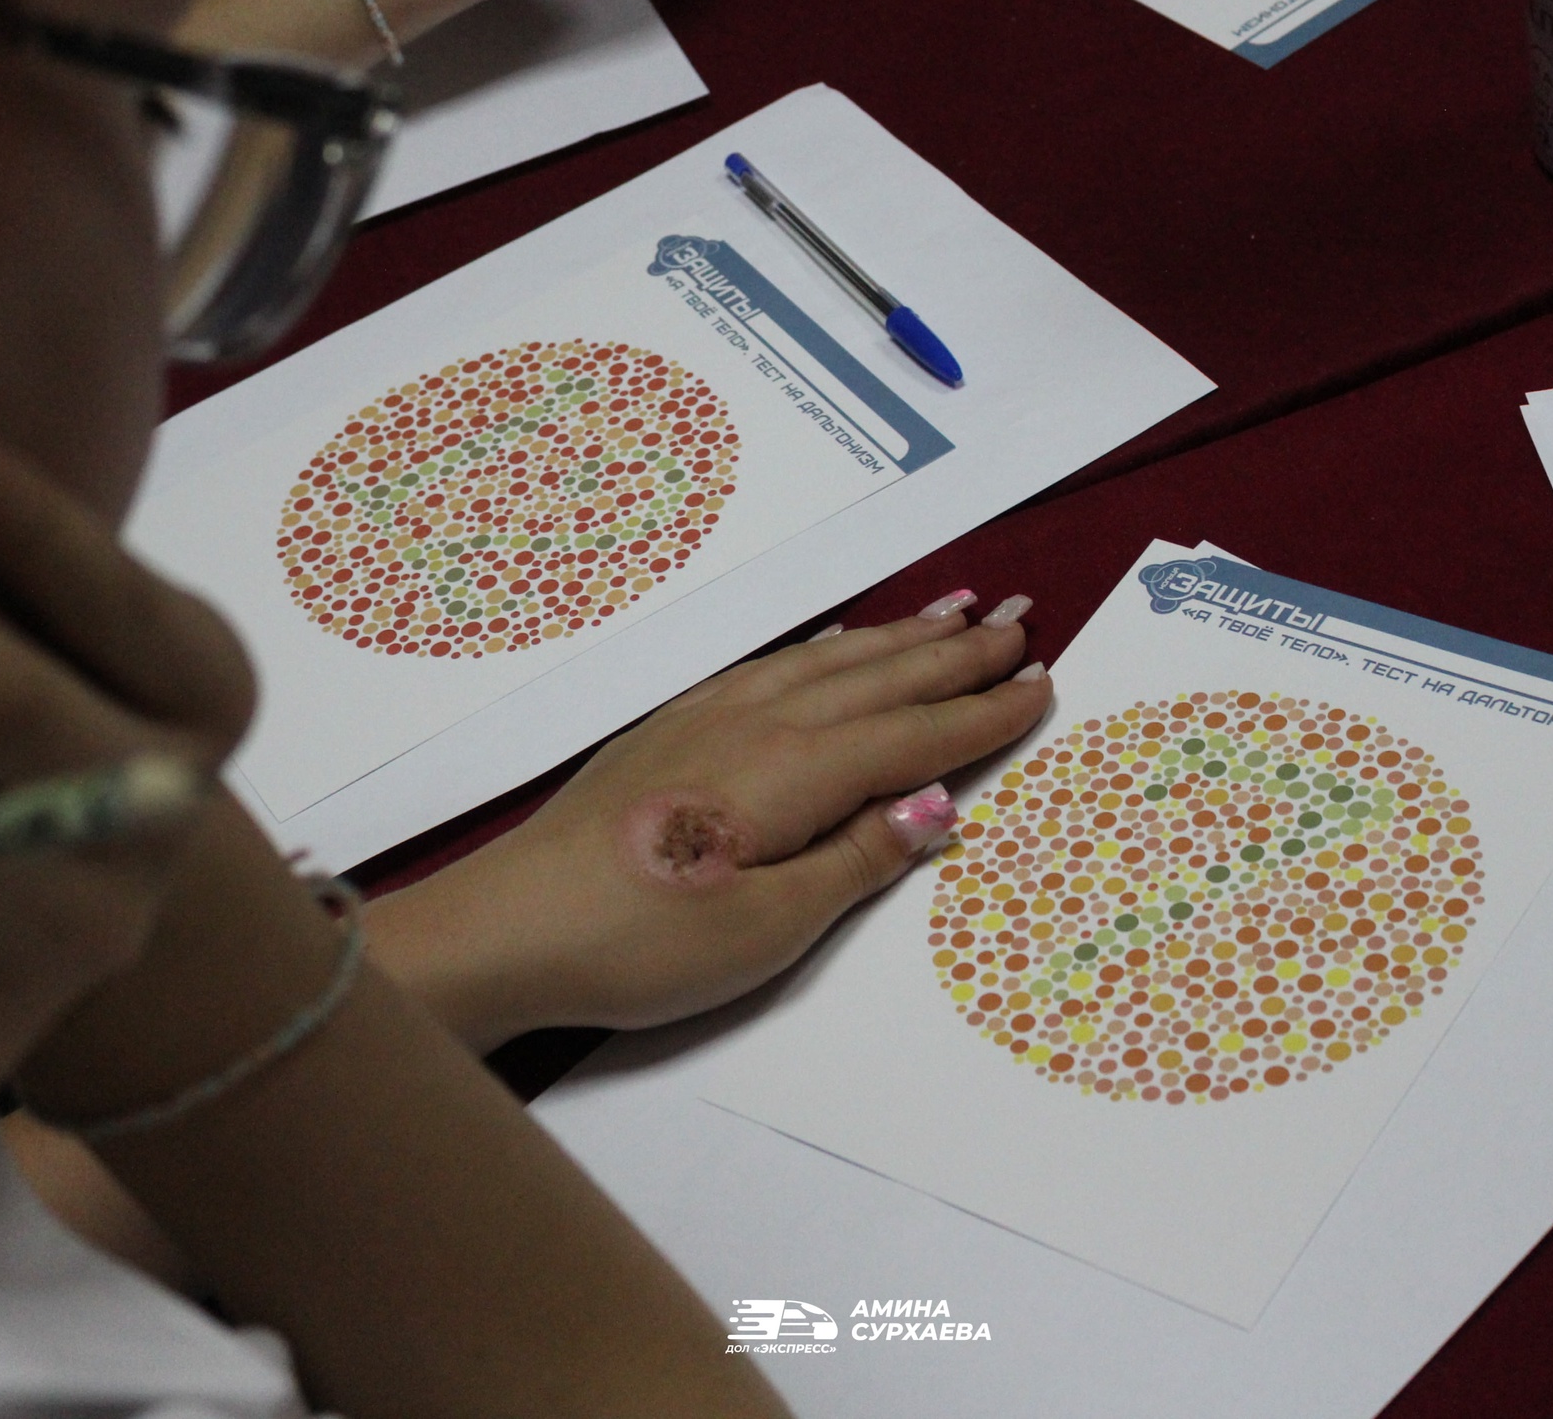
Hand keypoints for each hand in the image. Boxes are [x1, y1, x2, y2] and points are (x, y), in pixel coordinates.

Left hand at [368, 593, 1049, 1049]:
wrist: (507, 924)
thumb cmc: (640, 942)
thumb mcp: (767, 928)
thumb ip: (857, 859)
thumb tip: (938, 803)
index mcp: (795, 772)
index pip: (915, 735)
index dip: (984, 712)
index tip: (1045, 681)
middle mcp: (760, 723)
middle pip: (880, 678)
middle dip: (956, 650)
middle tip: (1021, 618)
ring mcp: (709, 717)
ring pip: (829, 661)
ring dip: (898, 636)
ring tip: (954, 610)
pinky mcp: (671, 728)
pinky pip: (777, 666)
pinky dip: (829, 649)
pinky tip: (838, 646)